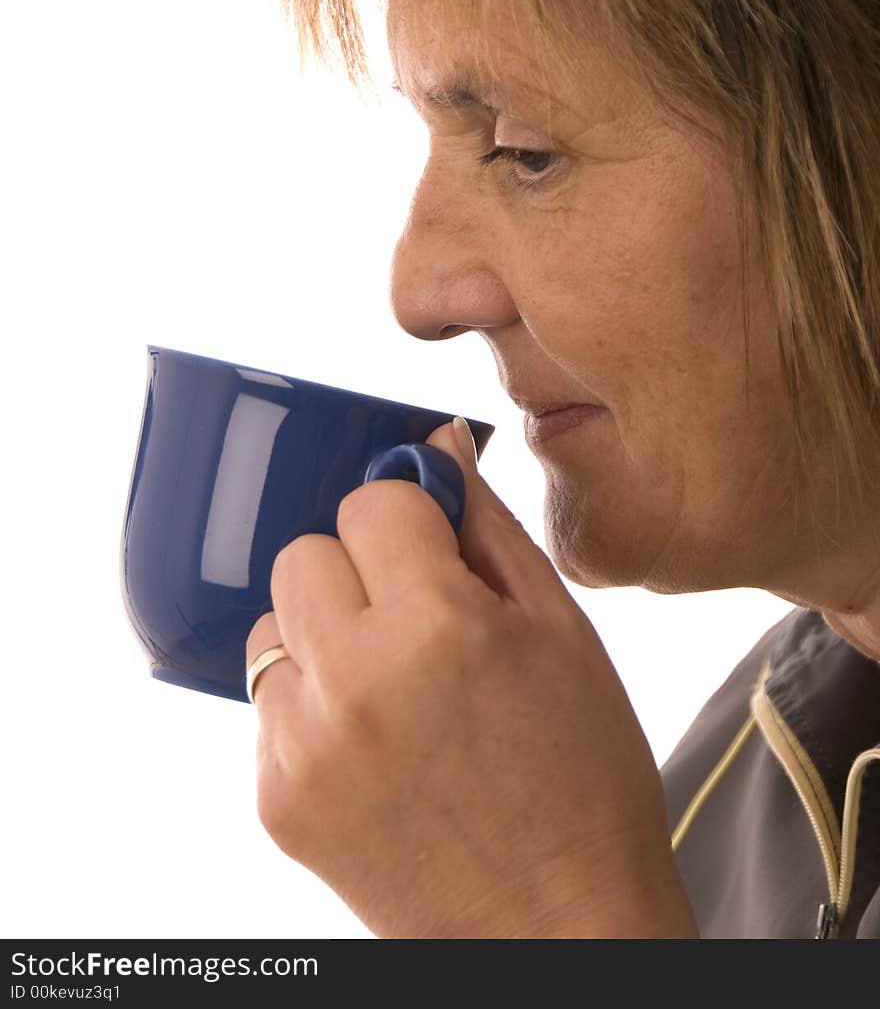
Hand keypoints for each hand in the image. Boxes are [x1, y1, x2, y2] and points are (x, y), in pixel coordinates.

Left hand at [246, 419, 697, 937]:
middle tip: (417, 621)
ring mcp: (305, 745)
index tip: (434, 550)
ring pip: (273, 625)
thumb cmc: (583, 777)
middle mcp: (355, 678)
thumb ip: (487, 526)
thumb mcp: (562, 631)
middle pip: (305, 553)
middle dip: (359, 569)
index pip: (372, 501)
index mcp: (438, 625)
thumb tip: (436, 444)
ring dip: (323, 635)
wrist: (558, 929)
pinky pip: (266, 704)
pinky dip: (310, 707)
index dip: (410, 519)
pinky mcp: (276, 799)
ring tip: (390, 686)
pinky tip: (373, 743)